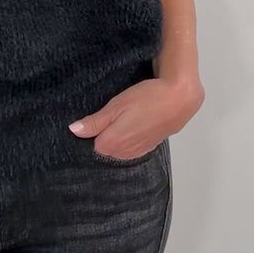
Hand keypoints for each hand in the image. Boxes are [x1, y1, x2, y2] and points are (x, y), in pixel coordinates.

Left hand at [68, 75, 204, 160]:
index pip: (89, 142)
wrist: (179, 99)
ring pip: (117, 147)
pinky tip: (135, 123)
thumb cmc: (146, 99)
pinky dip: (129, 137)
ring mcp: (137, 152)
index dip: (92, 128)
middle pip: (104, 146)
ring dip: (118, 135)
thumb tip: (74, 130)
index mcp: (110, 144)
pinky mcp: (148, 148)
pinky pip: (130, 147)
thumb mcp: (116, 106)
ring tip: (125, 117)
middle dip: (104, 133)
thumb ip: (94, 122)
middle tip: (112, 114)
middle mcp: (122, 153)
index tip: (97, 116)